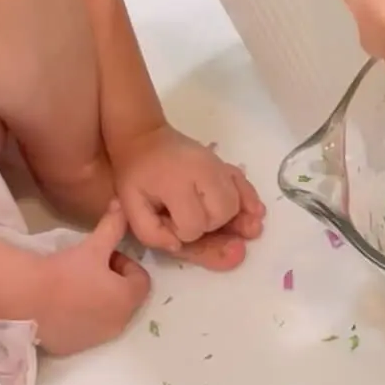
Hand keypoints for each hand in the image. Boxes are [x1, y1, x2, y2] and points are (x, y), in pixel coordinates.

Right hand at [34, 204, 151, 354]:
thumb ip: (112, 227)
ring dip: (99, 300)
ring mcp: (97, 338)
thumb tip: (121, 204)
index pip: (142, 280)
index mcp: (127, 299)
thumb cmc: (64, 271)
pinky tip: (62, 304)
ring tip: (75, 286)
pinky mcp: (76, 347)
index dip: (126, 264)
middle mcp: (119, 323)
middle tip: (90, 269)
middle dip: (114, 283)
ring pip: (107, 315)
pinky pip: (87, 329)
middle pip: (126, 299)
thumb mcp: (92, 246)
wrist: (25, 299)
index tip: (106, 256)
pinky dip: (81, 317)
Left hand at [113, 125, 264, 269]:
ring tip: (215, 222)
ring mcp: (218, 167)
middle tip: (189, 221)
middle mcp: (204, 172)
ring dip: (227, 218)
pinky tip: (254, 215)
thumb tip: (179, 245)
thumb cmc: (135, 175)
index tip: (167, 222)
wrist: (145, 139)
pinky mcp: (226, 165)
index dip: (181, 232)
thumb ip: (150, 232)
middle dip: (208, 226)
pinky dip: (250, 202)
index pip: (193, 225)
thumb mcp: (130, 206)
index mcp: (176, 183)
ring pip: (236, 204)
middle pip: (221, 214)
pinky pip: (246, 187)